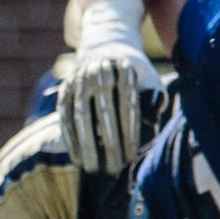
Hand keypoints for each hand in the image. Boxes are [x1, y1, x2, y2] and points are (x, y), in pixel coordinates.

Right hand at [56, 37, 162, 174]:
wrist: (105, 48)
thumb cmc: (132, 73)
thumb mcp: (148, 79)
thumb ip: (154, 98)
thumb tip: (154, 122)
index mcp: (124, 67)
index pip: (128, 103)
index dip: (130, 132)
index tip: (133, 156)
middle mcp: (99, 72)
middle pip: (104, 113)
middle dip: (109, 144)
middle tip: (115, 169)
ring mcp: (78, 81)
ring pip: (82, 117)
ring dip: (87, 146)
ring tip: (94, 170)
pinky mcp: (64, 91)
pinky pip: (65, 119)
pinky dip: (70, 141)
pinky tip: (77, 160)